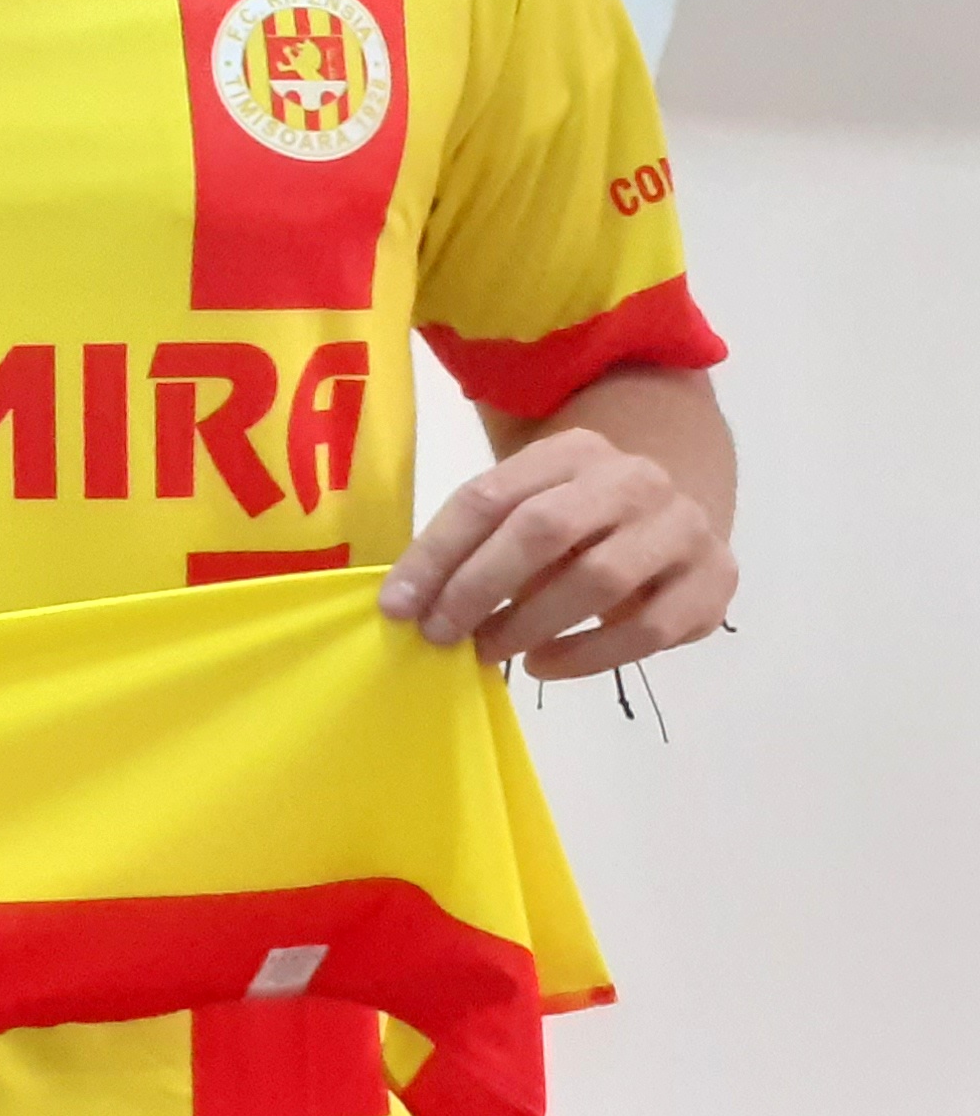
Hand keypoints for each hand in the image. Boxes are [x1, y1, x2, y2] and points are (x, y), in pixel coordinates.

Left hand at [380, 426, 735, 679]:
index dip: (436, 554)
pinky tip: (543, 664)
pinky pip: (649, 629)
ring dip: (531, 623)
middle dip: (480, 587)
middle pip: (542, 530)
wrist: (677, 520)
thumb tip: (412, 602)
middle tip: (441, 634)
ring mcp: (683, 526)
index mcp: (573, 450)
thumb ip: (481, 541)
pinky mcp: (716, 579)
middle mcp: (634, 478)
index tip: (398, 606)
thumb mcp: (531, 509)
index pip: (488, 497)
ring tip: (489, 650)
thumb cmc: (581, 523)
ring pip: (599, 579)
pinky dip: (588, 655)